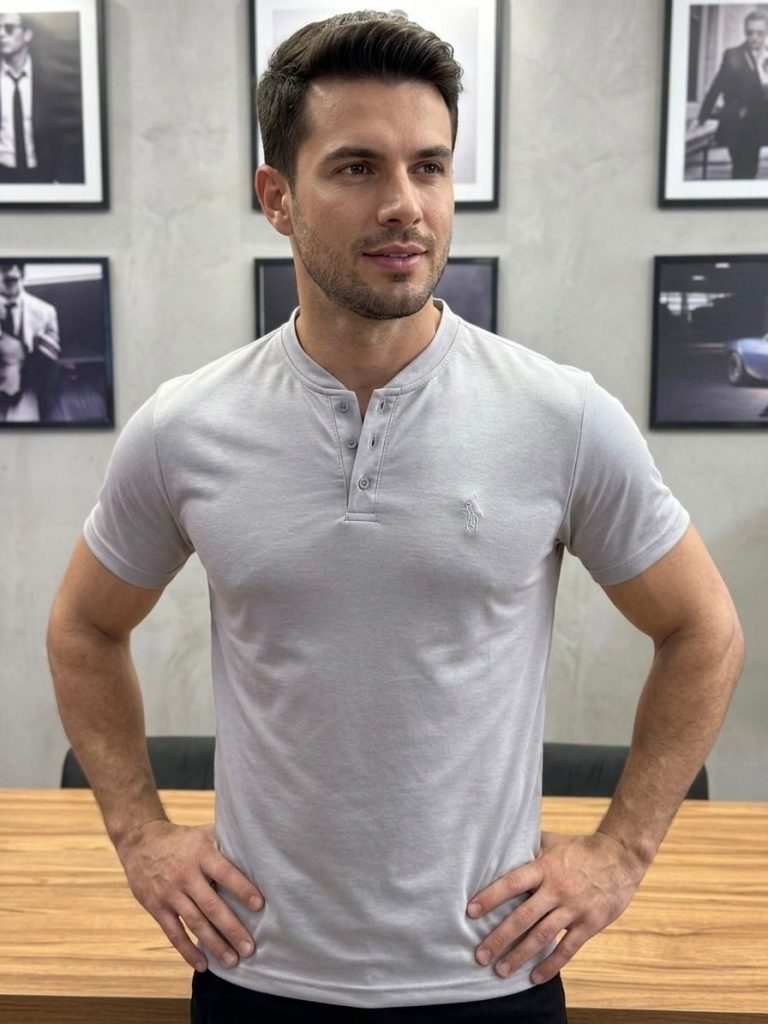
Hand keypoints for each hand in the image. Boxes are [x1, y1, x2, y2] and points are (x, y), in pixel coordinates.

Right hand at [116, 819, 264, 971]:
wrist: (140, 841)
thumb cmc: (182, 839)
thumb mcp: (203, 834)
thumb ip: (226, 843)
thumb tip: (257, 850)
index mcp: (201, 854)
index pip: (225, 873)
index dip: (241, 889)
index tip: (259, 905)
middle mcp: (186, 875)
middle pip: (211, 905)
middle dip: (231, 928)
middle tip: (250, 947)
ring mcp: (170, 893)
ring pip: (195, 923)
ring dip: (214, 944)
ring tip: (232, 961)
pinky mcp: (156, 907)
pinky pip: (173, 933)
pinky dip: (187, 951)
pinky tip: (202, 965)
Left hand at [466, 830, 646, 983]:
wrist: (620, 857)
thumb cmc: (581, 849)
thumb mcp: (553, 842)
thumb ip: (529, 846)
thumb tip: (501, 841)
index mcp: (544, 868)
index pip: (512, 883)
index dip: (491, 897)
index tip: (471, 912)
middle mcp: (556, 889)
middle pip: (523, 916)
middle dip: (499, 937)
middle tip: (480, 955)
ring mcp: (573, 908)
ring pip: (542, 936)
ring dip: (519, 955)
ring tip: (501, 970)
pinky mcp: (590, 924)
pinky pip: (567, 949)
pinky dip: (551, 965)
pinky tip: (535, 977)